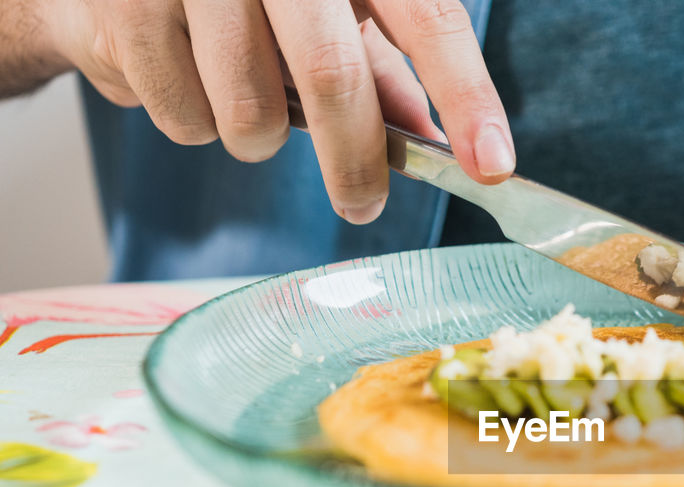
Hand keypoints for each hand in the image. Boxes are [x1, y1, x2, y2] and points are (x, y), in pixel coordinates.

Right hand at [46, 0, 513, 222]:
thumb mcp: (331, 11)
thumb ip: (380, 71)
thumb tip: (433, 142)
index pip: (428, 19)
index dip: (466, 95)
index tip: (492, 164)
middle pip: (334, 76)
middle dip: (355, 161)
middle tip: (363, 202)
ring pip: (250, 114)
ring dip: (258, 137)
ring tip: (244, 95)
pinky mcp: (125, 3)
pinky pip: (183, 115)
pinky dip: (194, 121)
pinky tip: (184, 72)